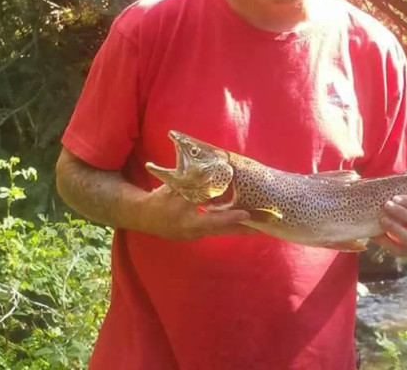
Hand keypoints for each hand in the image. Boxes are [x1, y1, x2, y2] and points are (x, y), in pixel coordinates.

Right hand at [139, 184, 254, 240]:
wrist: (142, 215)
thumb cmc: (159, 200)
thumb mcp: (175, 189)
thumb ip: (192, 183)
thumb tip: (210, 172)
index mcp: (189, 221)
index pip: (213, 220)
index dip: (230, 217)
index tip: (246, 214)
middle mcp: (194, 232)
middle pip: (224, 230)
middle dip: (244, 228)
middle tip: (264, 226)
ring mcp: (195, 235)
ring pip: (221, 231)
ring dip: (239, 228)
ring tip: (259, 226)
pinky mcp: (196, 233)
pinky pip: (216, 229)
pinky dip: (229, 225)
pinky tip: (241, 222)